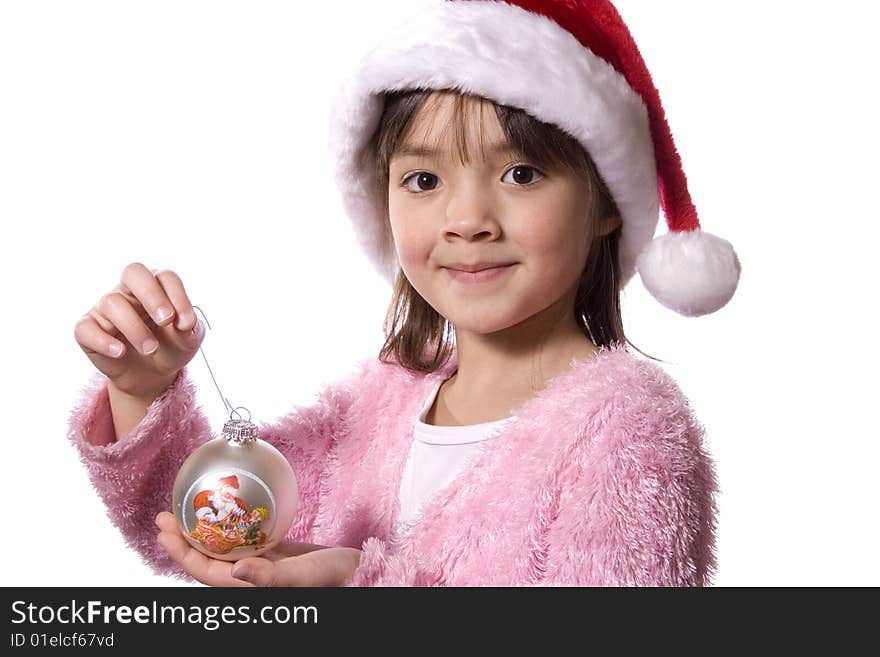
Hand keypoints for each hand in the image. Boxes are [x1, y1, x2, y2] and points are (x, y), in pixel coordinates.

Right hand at [74, 263, 204, 399]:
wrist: (153, 375)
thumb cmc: (171, 347)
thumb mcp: (188, 339)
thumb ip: (189, 327)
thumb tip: (182, 322)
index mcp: (157, 286)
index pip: (165, 277)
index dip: (177, 296)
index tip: (186, 323)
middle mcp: (129, 291)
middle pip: (134, 272)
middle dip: (152, 295)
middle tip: (166, 321)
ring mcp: (106, 308)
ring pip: (113, 303)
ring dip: (135, 328)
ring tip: (151, 349)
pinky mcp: (88, 330)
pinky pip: (86, 328)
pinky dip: (103, 341)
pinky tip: (120, 352)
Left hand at [155, 512, 361, 586]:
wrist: (362, 574)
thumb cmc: (336, 579)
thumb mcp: (304, 577)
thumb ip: (269, 577)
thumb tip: (233, 571)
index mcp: (251, 589)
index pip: (207, 572)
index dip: (183, 553)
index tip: (164, 531)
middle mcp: (252, 578)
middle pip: (209, 559)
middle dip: (184, 539)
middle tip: (165, 514)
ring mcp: (264, 565)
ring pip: (225, 548)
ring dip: (204, 531)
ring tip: (188, 509)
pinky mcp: (277, 553)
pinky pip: (247, 537)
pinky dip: (232, 525)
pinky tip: (229, 508)